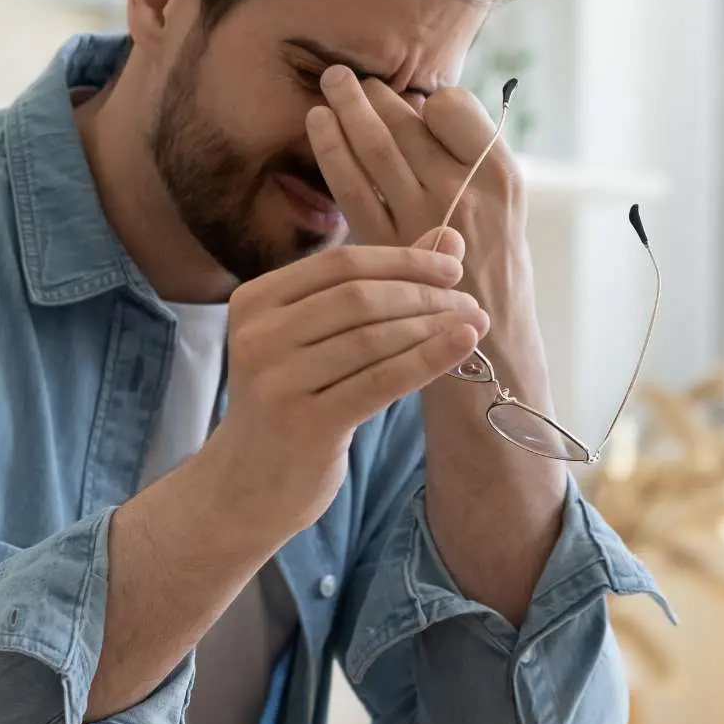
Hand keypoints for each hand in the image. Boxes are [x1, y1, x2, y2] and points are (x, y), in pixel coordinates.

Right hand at [205, 241, 490, 533]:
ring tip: (474, 325)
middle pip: (359, 297)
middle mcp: (258, 335)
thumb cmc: (293, 401)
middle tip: (470, 302)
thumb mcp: (320, 339)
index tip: (452, 268)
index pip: (341, 263)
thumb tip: (448, 238)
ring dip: (433, 327)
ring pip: (373, 338)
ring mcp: (277, 381)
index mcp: (254, 300)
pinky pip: (381, 381)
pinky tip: (462, 345)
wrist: (248, 485)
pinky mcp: (304, 423)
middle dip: (423, 295)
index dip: (403, 260)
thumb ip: (376, 285)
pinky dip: (428, 358)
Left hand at [306, 66, 549, 412]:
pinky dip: (331, 150)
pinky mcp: (387, 247)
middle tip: (344, 74)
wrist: (490, 347)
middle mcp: (464, 192)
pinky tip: (318, 126)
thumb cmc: (494, 274)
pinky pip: (351, 186)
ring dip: (347, 110)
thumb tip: (418, 110)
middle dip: (372, 94)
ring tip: (329, 85)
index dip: (426, 99)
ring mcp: (423, 219)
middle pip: (407, 124)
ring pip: (376, 147)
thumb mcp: (502, 211)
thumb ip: (467, 165)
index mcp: (500, 175)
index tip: (411, 100)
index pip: (452, 107)